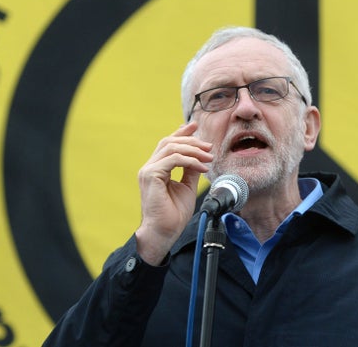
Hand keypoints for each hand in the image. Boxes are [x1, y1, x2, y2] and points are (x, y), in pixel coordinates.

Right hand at [135, 122, 212, 264]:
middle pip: (170, 142)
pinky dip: (190, 160)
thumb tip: (200, 157)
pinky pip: (173, 159)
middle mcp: (149, 167)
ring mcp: (148, 170)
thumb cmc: (174, 215)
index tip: (194, 125)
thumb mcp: (187, 187)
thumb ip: (191, 171)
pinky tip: (202, 166)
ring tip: (209, 157)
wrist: (164, 232)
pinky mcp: (151, 175)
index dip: (181, 133)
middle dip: (192, 140)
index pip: (167, 144)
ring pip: (171, 148)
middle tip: (209, 146)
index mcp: (156, 169)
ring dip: (194, 150)